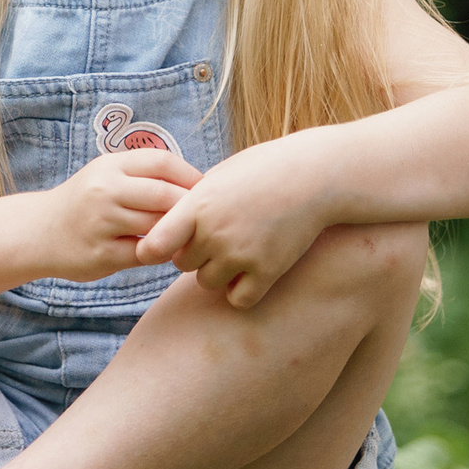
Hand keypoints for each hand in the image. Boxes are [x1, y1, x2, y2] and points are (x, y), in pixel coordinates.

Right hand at [53, 149, 198, 280]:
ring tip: (184, 234)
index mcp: (109, 166)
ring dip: (177, 232)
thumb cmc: (84, 202)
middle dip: (190, 207)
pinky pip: (146, 253)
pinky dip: (159, 252)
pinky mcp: (102, 254)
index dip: (190, 175)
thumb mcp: (106, 175)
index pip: (162, 161)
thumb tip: (198, 182)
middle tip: (204, 217)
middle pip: (166, 195)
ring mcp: (101, 223)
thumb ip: (143, 174)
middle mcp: (104, 190)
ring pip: (158, 226)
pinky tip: (160, 250)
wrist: (38, 231)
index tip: (205, 189)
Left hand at [132, 133, 335, 306]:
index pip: (155, 244)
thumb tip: (167, 221)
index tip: (165, 246)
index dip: (153, 249)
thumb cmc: (264, 169)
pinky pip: (238, 298)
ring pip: (206, 283)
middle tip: (218, 238)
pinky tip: (252, 270)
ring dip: (217, 272)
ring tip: (237, 250)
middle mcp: (214, 233)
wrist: (314, 176)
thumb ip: (192, 202)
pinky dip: (242, 290)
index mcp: (197, 205)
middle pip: (182, 263)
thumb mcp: (219, 176)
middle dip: (195, 254)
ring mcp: (241, 254)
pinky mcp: (267, 271)